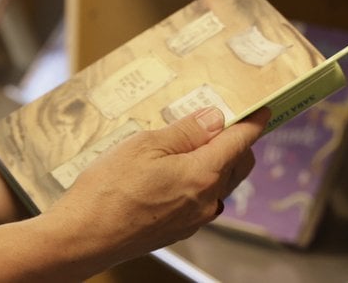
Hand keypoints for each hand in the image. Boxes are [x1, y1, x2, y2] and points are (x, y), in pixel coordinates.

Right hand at [42, 106, 267, 270]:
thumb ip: (184, 132)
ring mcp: (194, 220)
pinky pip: (201, 200)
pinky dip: (198, 181)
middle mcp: (206, 201)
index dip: (252, 124)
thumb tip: (214, 119)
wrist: (85, 237)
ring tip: (187, 144)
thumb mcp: (144, 145)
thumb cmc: (109, 188)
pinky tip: (173, 171)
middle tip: (216, 121)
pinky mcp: (178, 230)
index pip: (239, 143)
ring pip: (219, 184)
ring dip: (215, 162)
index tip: (262, 112)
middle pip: (237, 166)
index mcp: (202, 175)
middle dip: (235, 142)